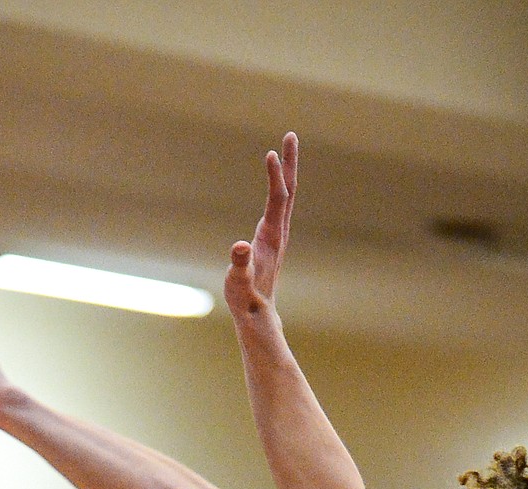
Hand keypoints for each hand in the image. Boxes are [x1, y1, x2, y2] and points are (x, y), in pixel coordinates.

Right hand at [224, 132, 297, 322]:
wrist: (257, 313)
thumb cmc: (245, 299)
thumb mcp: (238, 283)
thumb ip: (239, 266)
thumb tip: (239, 248)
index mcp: (271, 237)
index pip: (277, 199)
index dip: (275, 176)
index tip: (270, 153)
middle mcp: (278, 231)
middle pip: (288, 190)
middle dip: (289, 163)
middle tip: (290, 135)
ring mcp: (277, 234)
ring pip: (285, 196)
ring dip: (286, 171)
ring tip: (284, 149)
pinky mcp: (272, 238)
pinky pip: (278, 204)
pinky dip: (279, 186)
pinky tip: (277, 181)